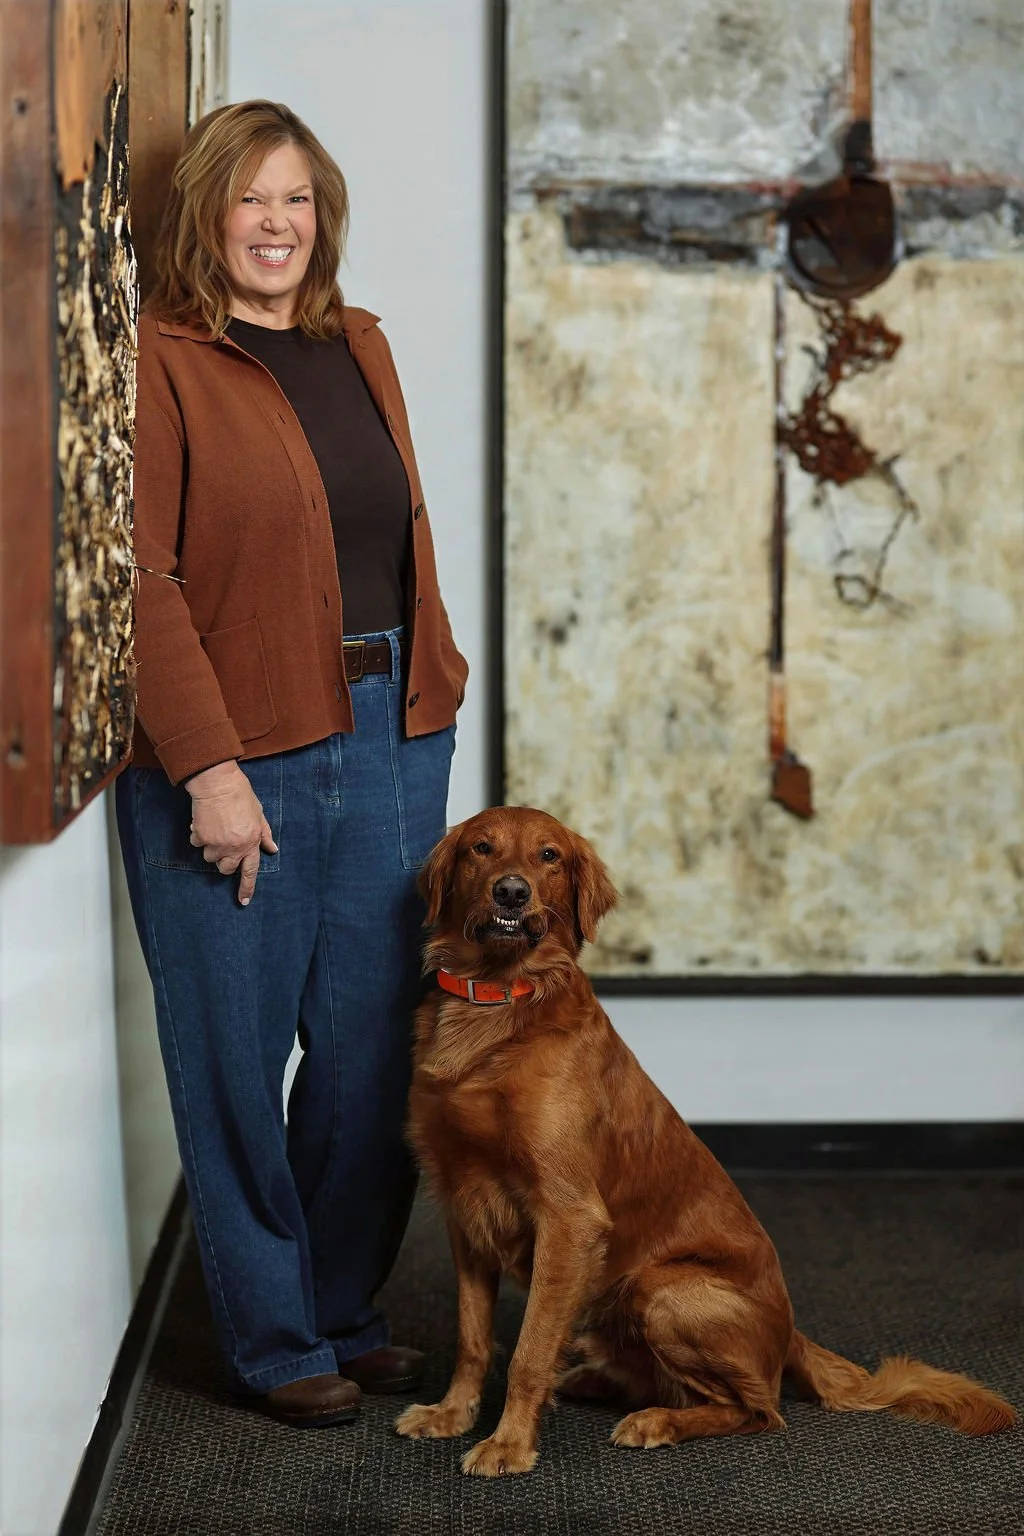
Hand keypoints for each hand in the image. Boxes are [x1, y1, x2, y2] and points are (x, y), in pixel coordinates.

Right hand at [185, 761, 277, 905]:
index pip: (250, 870)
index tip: (244, 901)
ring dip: (210, 846)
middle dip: (224, 860)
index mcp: (251, 842)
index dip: (247, 887)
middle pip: (226, 869)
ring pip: (210, 858)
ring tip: (214, 828)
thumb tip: (272, 849)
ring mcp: (217, 844)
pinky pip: (197, 844)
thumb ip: (264, 834)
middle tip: (223, 844)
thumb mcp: (259, 814)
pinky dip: (199, 836)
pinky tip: (204, 822)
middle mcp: (235, 847)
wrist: (218, 784)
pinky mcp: (201, 838)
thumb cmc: (240, 795)